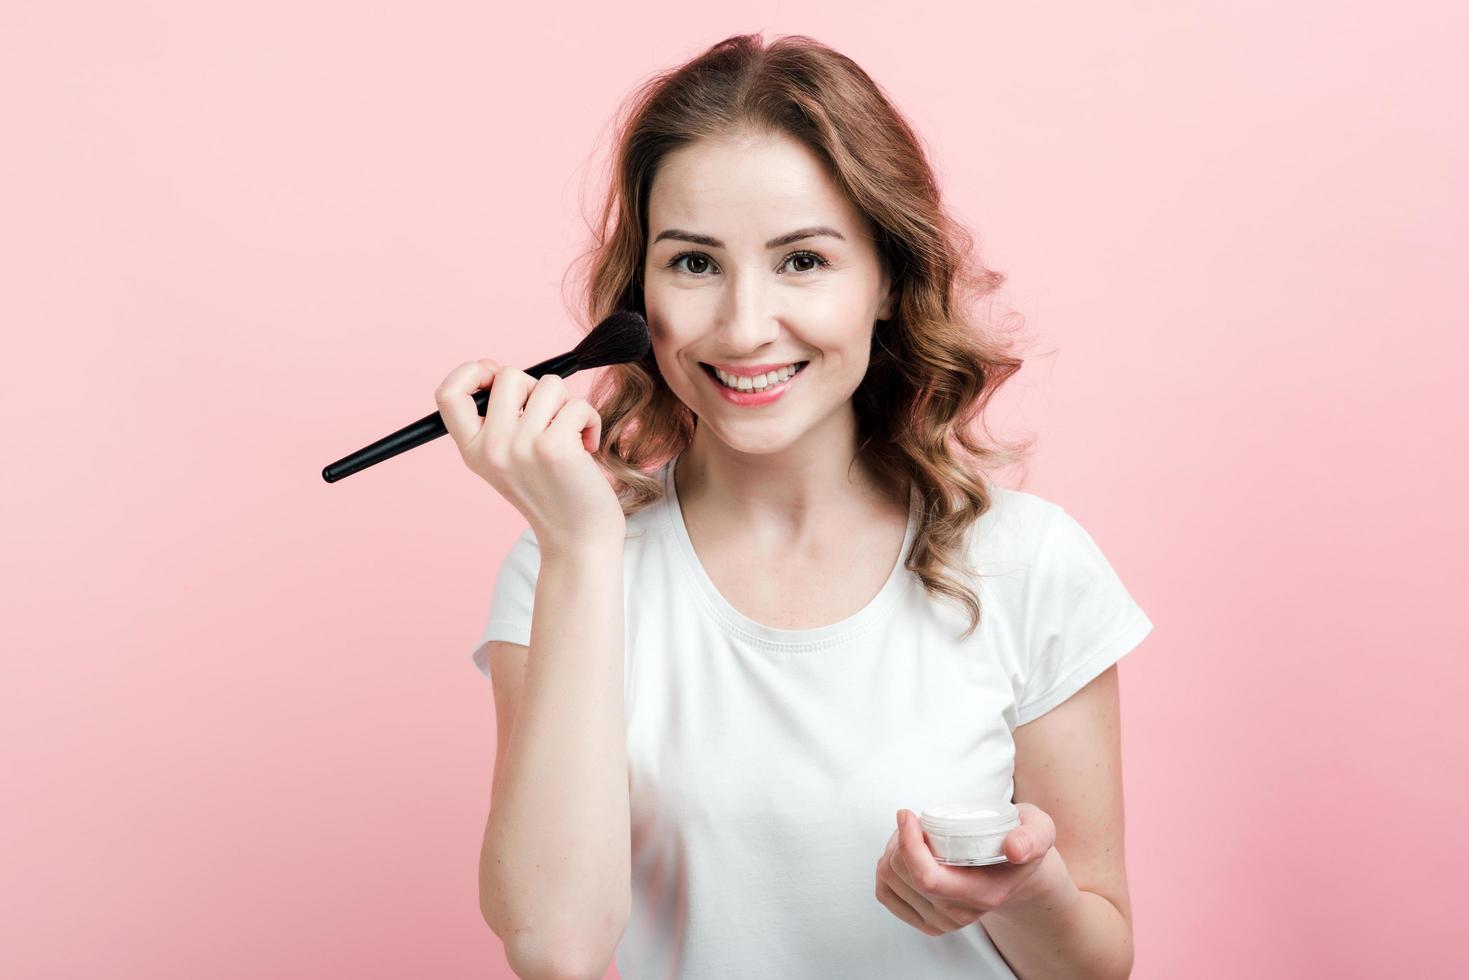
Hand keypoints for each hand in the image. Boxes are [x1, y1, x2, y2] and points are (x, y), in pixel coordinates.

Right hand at [435, 358, 625, 554]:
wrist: (577, 539)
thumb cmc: (552, 491)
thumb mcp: (509, 457)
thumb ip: (499, 417)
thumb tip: (494, 367)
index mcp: (472, 450)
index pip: (448, 394)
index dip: (470, 372)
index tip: (494, 377)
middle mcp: (490, 448)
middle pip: (508, 375)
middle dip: (536, 388)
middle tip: (549, 420)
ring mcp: (520, 447)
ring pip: (548, 385)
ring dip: (567, 405)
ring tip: (570, 436)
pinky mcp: (554, 448)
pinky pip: (576, 404)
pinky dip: (589, 421)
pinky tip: (587, 448)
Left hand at [875, 802, 1065, 935]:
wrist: (1014, 872)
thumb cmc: (1020, 842)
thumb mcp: (1039, 829)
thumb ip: (1033, 836)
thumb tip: (1013, 848)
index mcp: (985, 894)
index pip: (928, 879)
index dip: (908, 845)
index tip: (908, 815)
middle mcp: (960, 914)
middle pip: (903, 876)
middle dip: (898, 840)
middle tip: (915, 821)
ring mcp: (941, 921)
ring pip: (890, 881)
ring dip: (891, 850)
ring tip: (913, 835)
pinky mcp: (925, 921)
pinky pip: (885, 893)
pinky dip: (886, 867)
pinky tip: (904, 854)